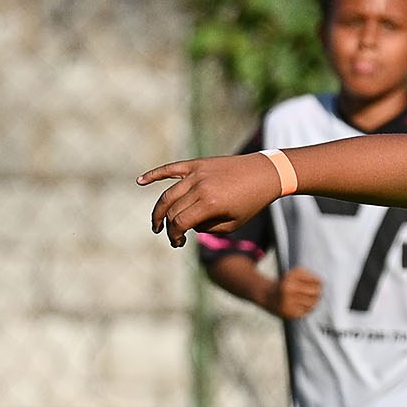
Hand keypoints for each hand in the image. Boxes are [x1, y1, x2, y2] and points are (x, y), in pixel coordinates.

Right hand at [140, 153, 283, 245]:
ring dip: (159, 209)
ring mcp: (198, 173)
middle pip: (172, 209)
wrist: (267, 173)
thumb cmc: (252, 202)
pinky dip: (154, 174)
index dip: (174, 235)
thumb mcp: (233, 224)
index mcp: (210, 204)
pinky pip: (171, 168)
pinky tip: (139, 181)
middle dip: (166, 226)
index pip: (180, 223)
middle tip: (167, 235)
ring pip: (168, 193)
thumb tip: (189, 224)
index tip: (178, 243)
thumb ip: (208, 228)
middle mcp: (200, 187)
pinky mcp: (198, 163)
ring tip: (157, 223)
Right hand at [269, 268, 322, 319]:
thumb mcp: (294, 274)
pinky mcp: (289, 313)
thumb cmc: (286, 283)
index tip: (318, 283)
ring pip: (313, 303)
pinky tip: (303, 305)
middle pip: (316, 292)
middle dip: (318, 292)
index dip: (320, 282)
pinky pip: (307, 311)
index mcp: (290, 277)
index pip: (317, 281)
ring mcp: (288, 301)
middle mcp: (288, 289)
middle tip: (317, 292)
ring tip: (310, 299)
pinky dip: (307, 308)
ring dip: (314, 301)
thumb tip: (322, 283)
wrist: (266, 296)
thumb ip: (309, 275)